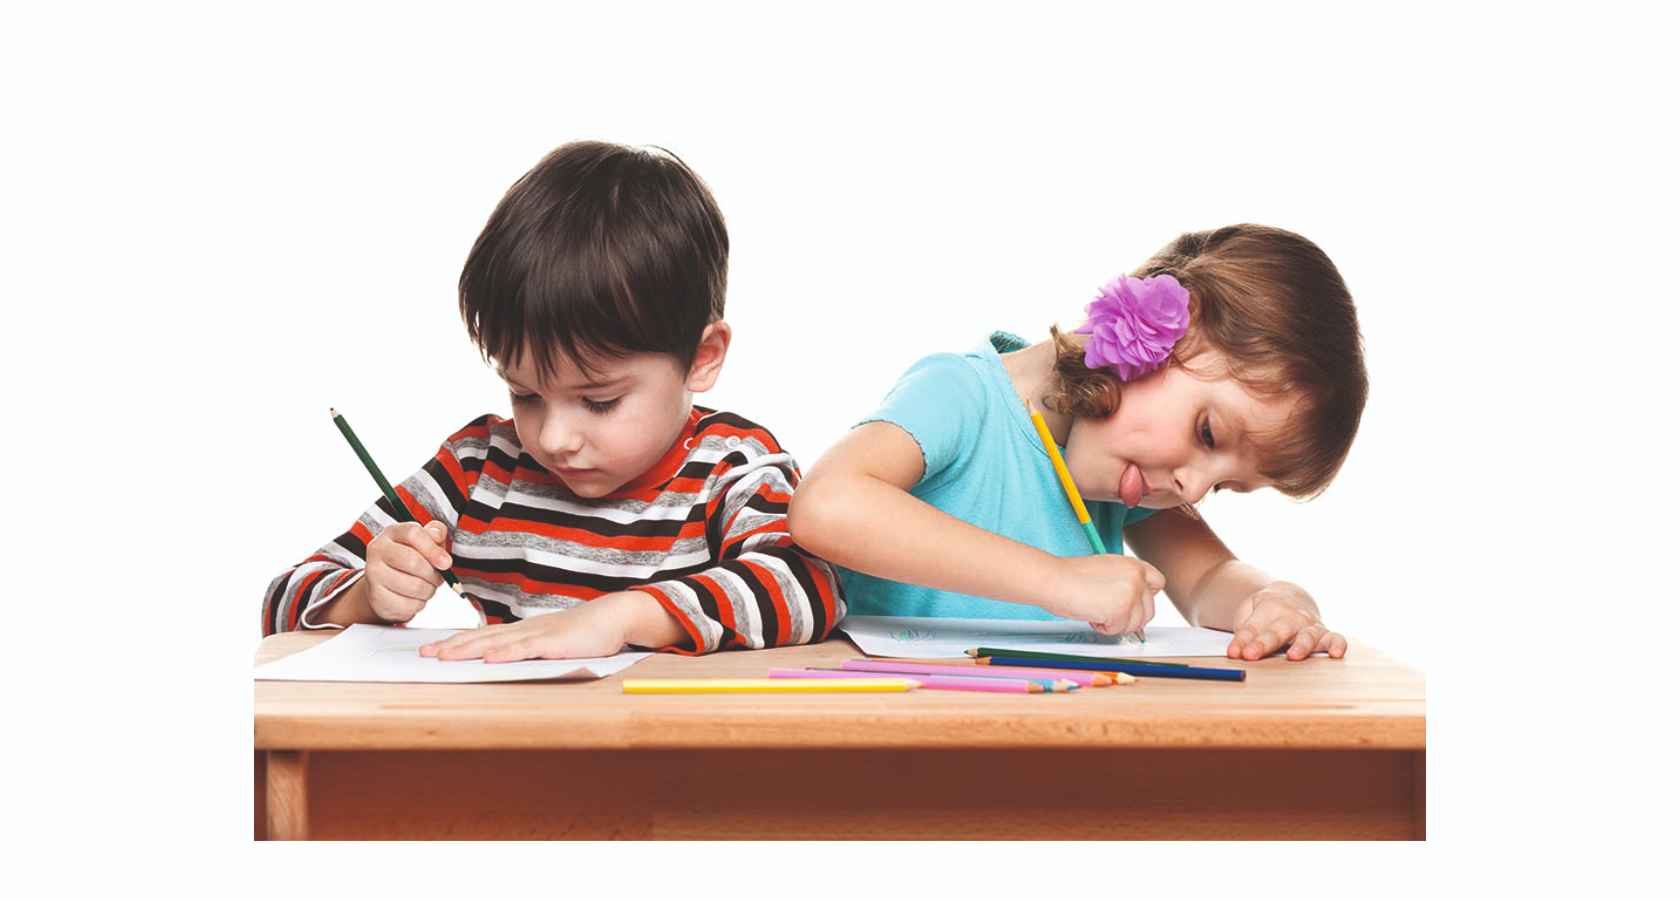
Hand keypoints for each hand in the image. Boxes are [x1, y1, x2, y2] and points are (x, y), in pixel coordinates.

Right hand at [360, 520, 452, 622]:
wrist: (385, 583)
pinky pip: (408, 604)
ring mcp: (373, 574)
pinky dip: (418, 604)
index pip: (413, 534)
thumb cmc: (408, 559)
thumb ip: (435, 534)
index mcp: (392, 533)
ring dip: (429, 590)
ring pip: (414, 586)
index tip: (446, 563)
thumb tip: (437, 534)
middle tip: (437, 578)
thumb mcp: (424, 541)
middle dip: (433, 574)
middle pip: (413, 562)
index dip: (433, 549)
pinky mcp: (376, 597)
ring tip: (426, 586)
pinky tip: (414, 597)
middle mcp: (378, 551)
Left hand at [418, 593, 639, 661]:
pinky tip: (489, 659)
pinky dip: (506, 654)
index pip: (482, 636)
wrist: (614, 615)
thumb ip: (530, 648)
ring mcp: (539, 635)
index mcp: (522, 631)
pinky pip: (526, 649)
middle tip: (423, 653)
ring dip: (468, 650)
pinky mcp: (555, 644)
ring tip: (444, 656)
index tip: (431, 648)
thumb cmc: (585, 631)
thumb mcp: (552, 641)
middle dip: (450, 646)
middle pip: (481, 638)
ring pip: (497, 643)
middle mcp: (524, 630)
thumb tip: (505, 660)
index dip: (455, 642)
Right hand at [1042, 554, 1165, 635]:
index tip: (1131, 604)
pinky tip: (1091, 614)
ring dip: (1116, 623)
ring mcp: (1132, 591)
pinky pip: (1119, 630)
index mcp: (1132, 563)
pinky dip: (1104, 628)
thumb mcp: (1105, 570)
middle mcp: (1136, 575)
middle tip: (1107, 611)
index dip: (1143, 598)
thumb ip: (1124, 582)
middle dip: (1130, 617)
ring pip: (1136, 624)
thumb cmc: (1069, 576)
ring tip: (1096, 609)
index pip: (1157, 583)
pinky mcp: (1123, 608)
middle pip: (1149, 610)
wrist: (1053, 579)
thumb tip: (1131, 602)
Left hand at [1226, 581, 1347, 660]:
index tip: (1234, 653)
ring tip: (1293, 656)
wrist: (1289, 596)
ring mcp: (1310, 625)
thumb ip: (1243, 634)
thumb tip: (1236, 654)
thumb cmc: (1266, 611)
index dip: (1242, 641)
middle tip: (1250, 655)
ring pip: (1307, 635)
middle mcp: (1292, 616)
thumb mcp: (1249, 615)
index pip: (1253, 628)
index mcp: (1269, 608)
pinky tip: (1336, 654)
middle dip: (1264, 643)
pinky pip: (1336, 639)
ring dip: (1300, 646)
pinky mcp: (1326, 635)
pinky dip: (1338, 645)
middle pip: (1277, 631)